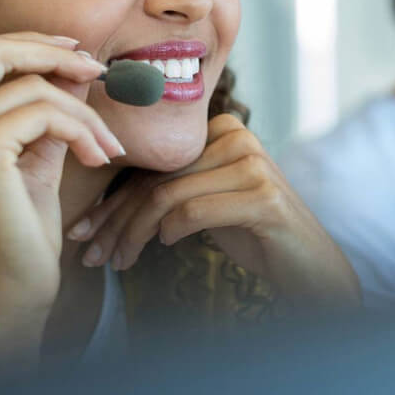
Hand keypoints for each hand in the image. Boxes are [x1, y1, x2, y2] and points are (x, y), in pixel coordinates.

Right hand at [0, 33, 124, 371]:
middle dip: (54, 53)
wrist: (11, 283)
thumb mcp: (39, 150)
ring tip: (105, 143)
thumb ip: (52, 106)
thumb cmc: (21, 222)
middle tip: (97, 72)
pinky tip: (97, 158)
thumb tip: (78, 66)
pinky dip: (83, 130)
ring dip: (84, 111)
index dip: (31, 43)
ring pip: (34, 86)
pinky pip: (47, 113)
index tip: (75, 53)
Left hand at [68, 114, 360, 306]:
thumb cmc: (254, 232)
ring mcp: (253, 164)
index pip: (154, 165)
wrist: (310, 263)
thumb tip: (108, 208)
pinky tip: (165, 247)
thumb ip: (174, 189)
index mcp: (223, 130)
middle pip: (157, 179)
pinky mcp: (262, 196)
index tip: (84, 230)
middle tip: (89, 253)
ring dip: (133, 234)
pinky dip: (170, 232)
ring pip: (168, 196)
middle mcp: (238, 137)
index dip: (113, 199)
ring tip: (116, 263)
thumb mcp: (209, 202)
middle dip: (115, 220)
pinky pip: (193, 211)